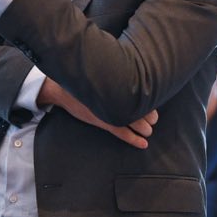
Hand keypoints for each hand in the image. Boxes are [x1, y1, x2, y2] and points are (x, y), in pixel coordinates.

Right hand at [39, 78, 157, 148]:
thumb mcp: (101, 73)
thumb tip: (132, 72)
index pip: (140, 94)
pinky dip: (133, 139)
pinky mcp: (102, 121)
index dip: (150, 101)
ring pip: (134, 121)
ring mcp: (109, 110)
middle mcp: (115, 97)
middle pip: (140, 108)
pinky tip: (143, 144)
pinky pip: (121, 132)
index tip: (153, 104)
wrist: (63, 89)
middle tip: (152, 119)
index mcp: (117, 84)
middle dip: (149, 116)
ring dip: (144, 128)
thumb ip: (116, 75)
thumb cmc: (84, 79)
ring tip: (148, 131)